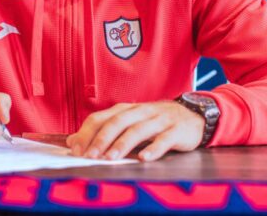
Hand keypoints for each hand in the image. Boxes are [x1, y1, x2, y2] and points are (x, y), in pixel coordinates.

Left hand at [66, 101, 204, 161]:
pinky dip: (154, 148)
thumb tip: (72, 141)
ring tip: (111, 158)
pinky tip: (144, 158)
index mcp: (127, 109)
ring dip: (123, 144)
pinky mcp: (176, 130)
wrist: (194, 116)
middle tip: (90, 156)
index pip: (102, 117)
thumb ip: (103, 129)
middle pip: (118, 122)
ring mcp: (160, 120)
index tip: (75, 150)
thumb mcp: (130, 121)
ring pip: (138, 130)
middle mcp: (141, 112)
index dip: (87, 132)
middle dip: (102, 139)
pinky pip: (164, 139)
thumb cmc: (157, 121)